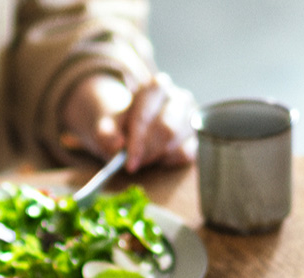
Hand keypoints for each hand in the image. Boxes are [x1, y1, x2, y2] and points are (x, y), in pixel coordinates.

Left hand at [60, 73, 196, 172]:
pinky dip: (170, 160)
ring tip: (143, 157)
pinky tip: (159, 157)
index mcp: (157, 87)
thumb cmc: (126, 125)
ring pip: (178, 143)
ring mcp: (192, 118)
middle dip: (148, 150)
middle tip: (133, 164)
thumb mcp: (109, 126)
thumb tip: (116, 144)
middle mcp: (179, 99)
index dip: (137, 141)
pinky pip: (186, 154)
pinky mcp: (197, 137)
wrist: (139, 127)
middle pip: (167, 129)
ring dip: (157, 156)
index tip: (129, 162)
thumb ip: (106, 134)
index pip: (147, 115)